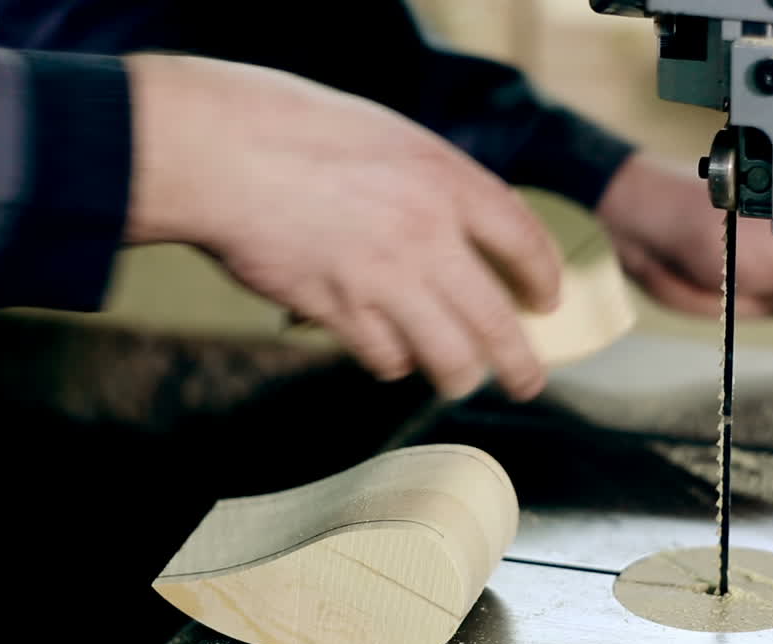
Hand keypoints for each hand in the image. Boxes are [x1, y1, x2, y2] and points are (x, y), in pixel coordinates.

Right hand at [123, 54, 560, 399]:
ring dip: (456, 374)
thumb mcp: (391, 138)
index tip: (547, 301)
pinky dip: (391, 359)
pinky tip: (386, 351)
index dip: (543, 277)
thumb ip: (435, 184)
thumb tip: (464, 234)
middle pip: (496, 320)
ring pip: (448, 355)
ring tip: (457, 379)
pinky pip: (386, 357)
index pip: (523, 240)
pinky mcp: (341, 312)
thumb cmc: (300, 133)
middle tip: (529, 382)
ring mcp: (385, 280)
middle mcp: (428, 236)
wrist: (225, 154)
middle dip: (520, 363)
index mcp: (447, 181)